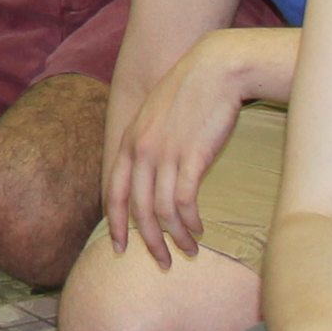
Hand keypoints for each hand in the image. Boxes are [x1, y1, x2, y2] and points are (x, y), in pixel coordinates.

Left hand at [103, 36, 248, 265]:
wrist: (217, 68)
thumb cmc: (191, 92)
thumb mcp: (156, 116)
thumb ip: (147, 144)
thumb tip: (150, 177)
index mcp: (129, 142)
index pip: (114, 193)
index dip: (116, 224)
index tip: (121, 248)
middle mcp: (141, 151)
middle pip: (137, 210)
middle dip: (149, 242)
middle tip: (162, 262)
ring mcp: (165, 154)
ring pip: (161, 211)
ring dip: (176, 237)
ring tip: (189, 251)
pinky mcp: (191, 157)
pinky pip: (184, 202)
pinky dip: (190, 222)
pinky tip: (199, 230)